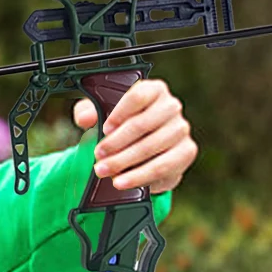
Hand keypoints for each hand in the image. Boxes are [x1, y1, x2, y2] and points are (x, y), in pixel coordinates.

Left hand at [73, 78, 197, 194]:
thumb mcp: (102, 114)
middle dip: (115, 143)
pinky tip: (122, 182)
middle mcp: (171, 106)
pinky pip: (162, 167)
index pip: (137, 96)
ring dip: (123, 162)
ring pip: (150, 148)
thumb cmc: (122, 125)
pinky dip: (139, 177)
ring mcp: (181, 129)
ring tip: (103, 171)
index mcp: (153, 89)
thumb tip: (84, 118)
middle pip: (141, 124)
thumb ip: (89, 111)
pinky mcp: (187, 152)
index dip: (119, 113)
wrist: (144, 149)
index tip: (104, 128)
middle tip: (97, 156)